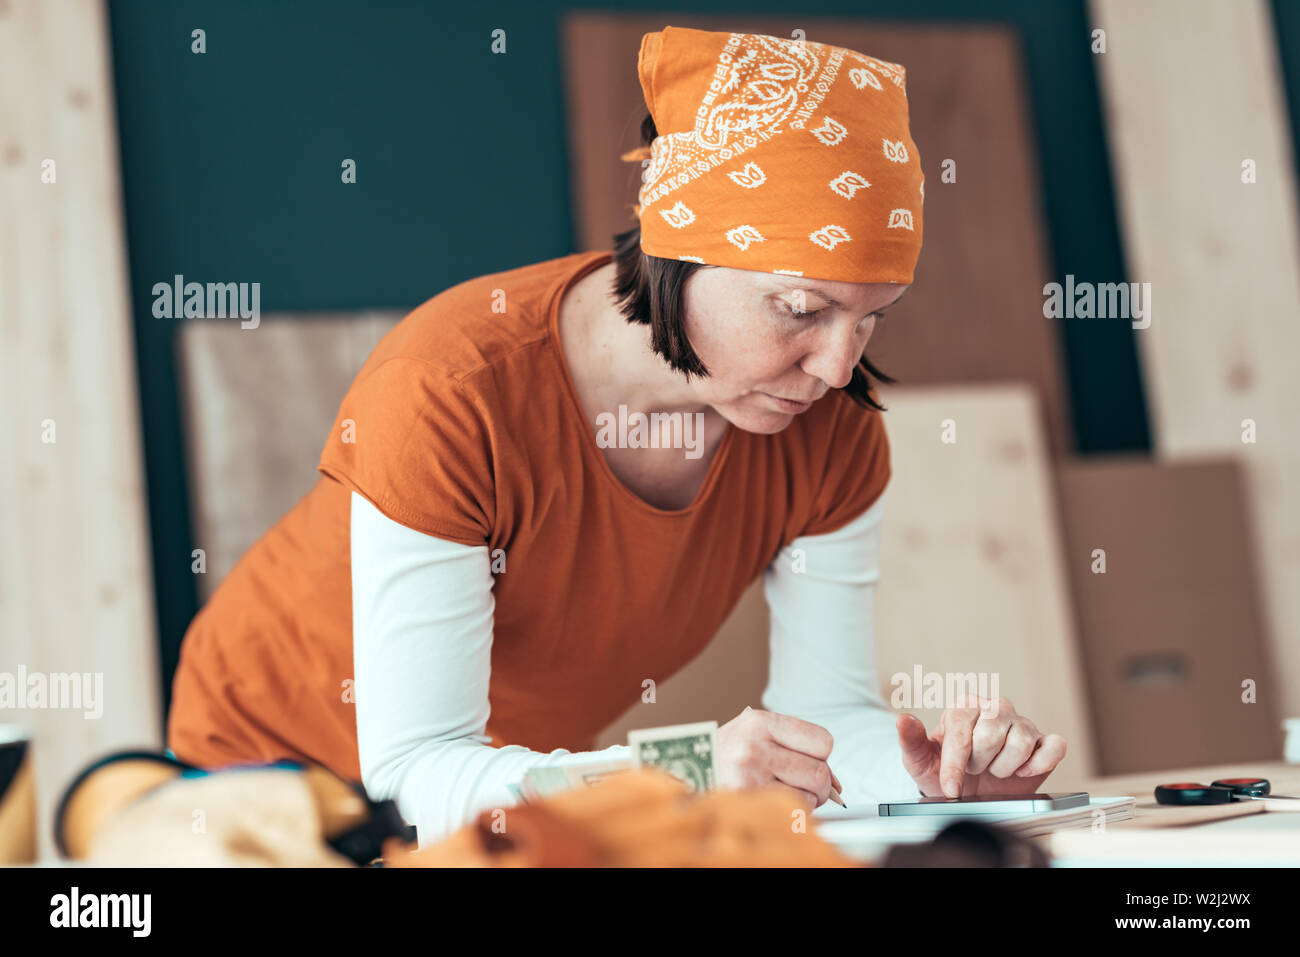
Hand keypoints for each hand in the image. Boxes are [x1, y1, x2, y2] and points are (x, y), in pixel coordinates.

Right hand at [715, 706, 843, 809]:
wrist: (683, 775)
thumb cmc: (726, 757)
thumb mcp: (755, 737)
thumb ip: (795, 749)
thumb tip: (838, 784)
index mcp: (758, 722)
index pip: (823, 741)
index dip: (821, 756)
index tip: (808, 760)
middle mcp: (753, 746)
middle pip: (819, 772)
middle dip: (820, 784)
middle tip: (803, 785)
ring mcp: (748, 776)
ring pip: (809, 795)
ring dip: (806, 800)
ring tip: (782, 792)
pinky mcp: (746, 801)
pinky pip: (792, 812)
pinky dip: (792, 813)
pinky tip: (771, 803)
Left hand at [896, 696, 1065, 798]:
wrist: (969, 792)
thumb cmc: (943, 772)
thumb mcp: (920, 761)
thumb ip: (911, 741)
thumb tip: (903, 720)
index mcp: (963, 708)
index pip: (961, 729)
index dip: (956, 763)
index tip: (951, 787)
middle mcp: (994, 709)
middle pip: (992, 734)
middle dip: (980, 763)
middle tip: (974, 770)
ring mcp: (1021, 723)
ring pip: (1021, 742)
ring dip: (1005, 767)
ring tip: (994, 770)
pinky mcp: (1044, 741)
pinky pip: (1055, 746)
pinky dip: (1040, 763)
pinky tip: (1023, 771)